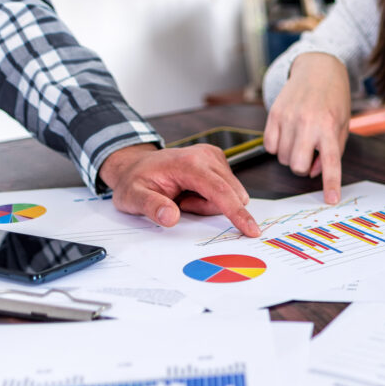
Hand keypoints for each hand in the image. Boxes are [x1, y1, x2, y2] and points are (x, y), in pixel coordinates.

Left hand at [98, 143, 260, 236]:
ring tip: (184, 197)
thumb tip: (171, 217)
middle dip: (208, 208)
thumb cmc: (135, 180)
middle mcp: (206, 156)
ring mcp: (213, 157)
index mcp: (189, 163)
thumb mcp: (133, 197)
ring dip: (209, 204)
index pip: (221, 191)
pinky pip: (227, 190)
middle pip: (230, 195)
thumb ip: (152, 207)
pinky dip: (211, 198)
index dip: (237, 213)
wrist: (135, 165)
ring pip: (231, 194)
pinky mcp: (218, 162)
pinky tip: (192, 192)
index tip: (251, 229)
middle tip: (181, 203)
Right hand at [264, 52, 350, 203]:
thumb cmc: (333, 100)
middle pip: (297, 166)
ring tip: (300, 139)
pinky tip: (287, 134)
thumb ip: (331, 152)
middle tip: (309, 154)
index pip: (331, 162)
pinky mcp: (274, 113)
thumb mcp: (342, 126)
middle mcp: (308, 123)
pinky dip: (277, 147)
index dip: (331, 184)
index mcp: (329, 127)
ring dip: (290, 156)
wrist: (318, 69)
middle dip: (302, 167)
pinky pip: (269, 146)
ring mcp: (288, 118)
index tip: (331, 200)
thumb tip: (312, 173)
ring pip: (282, 158)